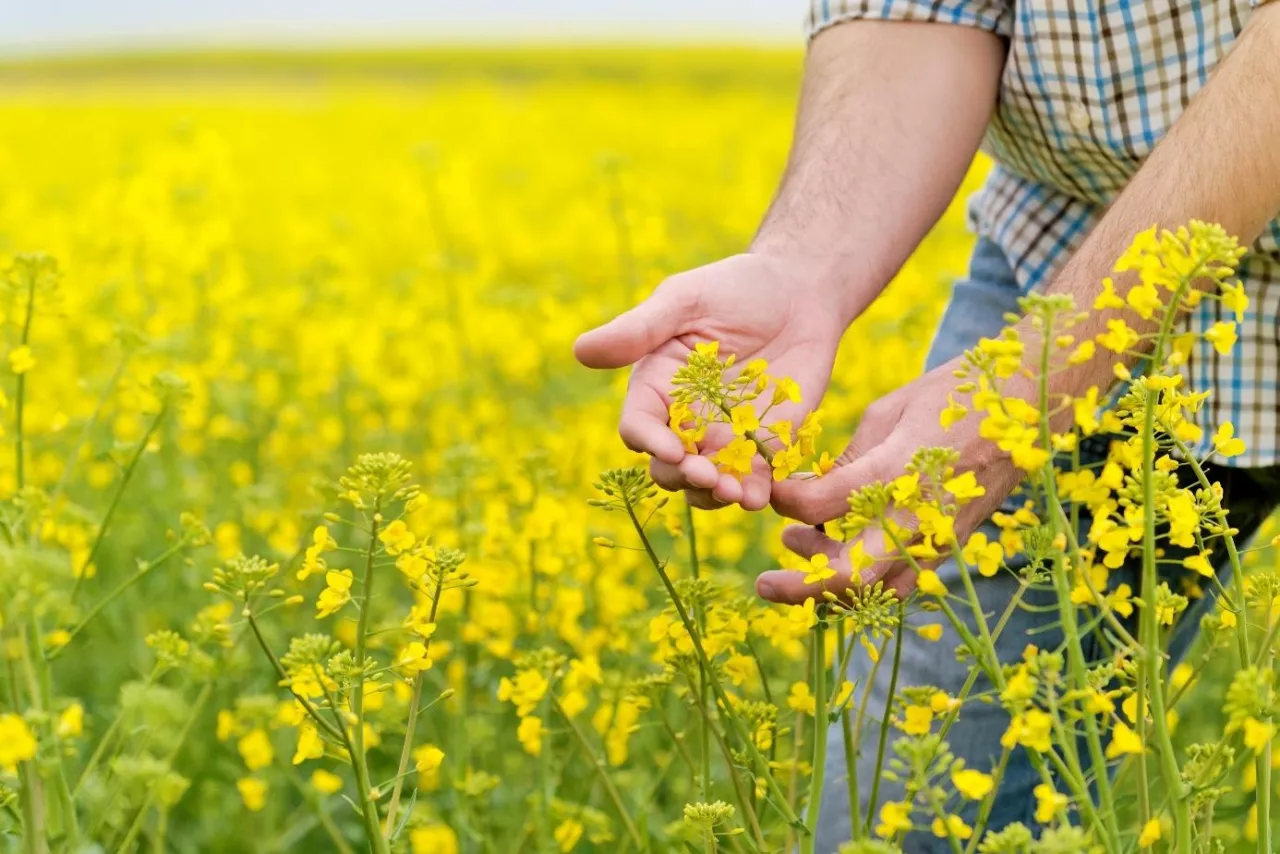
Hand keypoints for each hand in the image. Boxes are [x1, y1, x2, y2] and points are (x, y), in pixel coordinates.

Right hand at [574, 253, 857, 509]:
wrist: (799, 290)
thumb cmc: (734, 288)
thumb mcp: (685, 300)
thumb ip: (639, 329)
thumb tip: (580, 351)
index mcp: (657, 388)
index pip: (640, 427)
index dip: (651, 442)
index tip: (672, 449)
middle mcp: (686, 420)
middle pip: (669, 467)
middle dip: (684, 476)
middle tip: (707, 474)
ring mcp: (725, 438)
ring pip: (707, 485)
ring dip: (715, 495)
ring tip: (735, 493)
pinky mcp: (765, 445)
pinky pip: (755, 480)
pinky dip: (755, 493)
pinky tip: (760, 495)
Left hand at [757, 358, 1026, 602]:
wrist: (1031, 405)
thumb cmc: (955, 396)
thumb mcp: (890, 412)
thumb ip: (849, 460)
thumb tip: (810, 491)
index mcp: (897, 469)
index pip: (820, 505)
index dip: (785, 502)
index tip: (770, 490)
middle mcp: (918, 514)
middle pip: (849, 575)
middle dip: (799, 587)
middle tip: (763, 582)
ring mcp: (940, 538)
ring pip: (877, 591)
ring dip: (831, 587)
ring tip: (801, 550)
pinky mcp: (953, 547)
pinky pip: (905, 583)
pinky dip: (869, 583)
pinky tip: (843, 556)